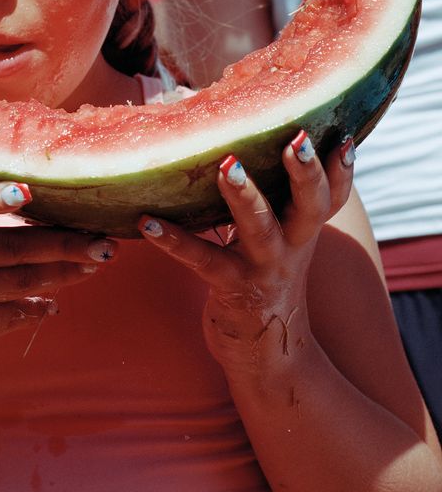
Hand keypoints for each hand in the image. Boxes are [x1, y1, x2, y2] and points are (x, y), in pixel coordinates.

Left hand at [138, 133, 355, 369]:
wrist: (266, 355)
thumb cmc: (260, 277)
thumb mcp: (274, 238)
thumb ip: (264, 196)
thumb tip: (226, 140)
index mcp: (303, 229)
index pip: (331, 196)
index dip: (341, 169)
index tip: (345, 136)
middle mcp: (292, 246)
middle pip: (311, 206)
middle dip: (307, 173)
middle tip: (297, 141)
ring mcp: (264, 268)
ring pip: (260, 228)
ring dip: (244, 196)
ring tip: (227, 166)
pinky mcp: (231, 287)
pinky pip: (201, 259)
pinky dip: (172, 240)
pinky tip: (147, 222)